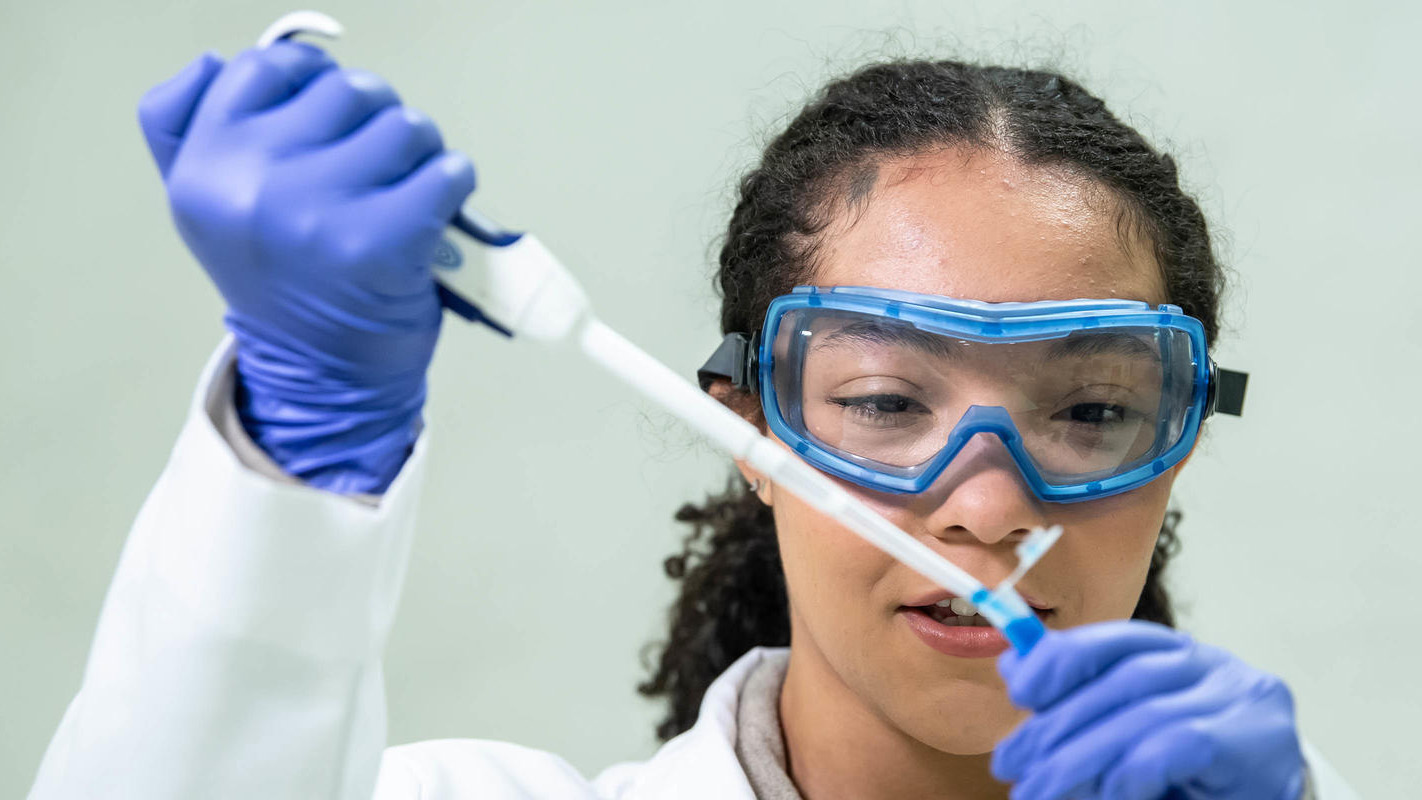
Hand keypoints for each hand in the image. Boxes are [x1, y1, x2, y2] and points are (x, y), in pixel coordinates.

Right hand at [137, 43, 475, 492]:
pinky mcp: (383, 240)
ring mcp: (317, 213)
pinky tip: (434, 215)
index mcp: (203, 168)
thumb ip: (195, 128)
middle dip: (377, 121)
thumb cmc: (285, 284)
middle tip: (377, 169)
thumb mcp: (210, 207)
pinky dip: (455, 186)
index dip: (311, 79)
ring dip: (421, 153)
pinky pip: (448, 171)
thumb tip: (221, 62)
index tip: (332, 116)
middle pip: (346, 90)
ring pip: (404, 126)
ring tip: (404, 194)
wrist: (324, 378)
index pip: (263, 68)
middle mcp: (251, 185)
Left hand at [993, 621, 1304, 799]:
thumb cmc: (1192, 770)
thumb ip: (1080, 695)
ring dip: (1079, 759)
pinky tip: (1110, 793)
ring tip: (1040, 790)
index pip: (1114, 640)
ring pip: (1142, 716)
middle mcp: (1212, 666)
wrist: (1266, 796)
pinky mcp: (1253, 741)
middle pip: (1121, 682)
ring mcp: (1238, 700)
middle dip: (1056, 726)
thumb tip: (1015, 666)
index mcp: (1178, 653)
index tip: (1019, 691)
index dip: (1061, 659)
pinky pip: (1175, 746)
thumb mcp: (1128, 725)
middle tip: (1013, 764)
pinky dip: (1130, 772)